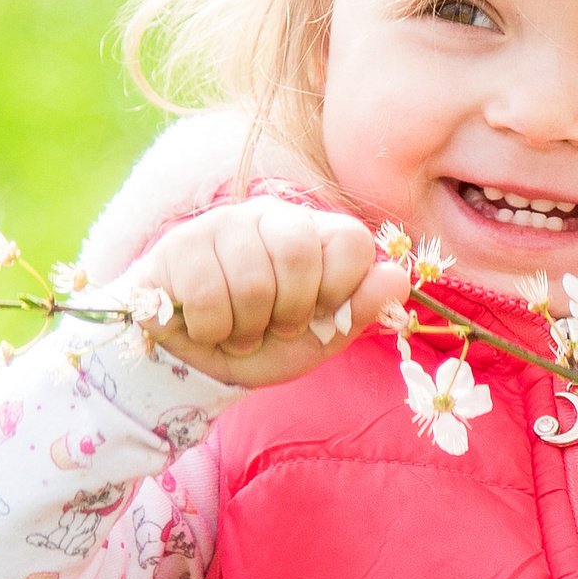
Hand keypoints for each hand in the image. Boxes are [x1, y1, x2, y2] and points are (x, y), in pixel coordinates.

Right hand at [129, 198, 409, 388]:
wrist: (196, 363)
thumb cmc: (265, 342)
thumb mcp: (322, 337)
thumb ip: (361, 309)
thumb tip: (398, 278)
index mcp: (314, 232)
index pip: (352, 240)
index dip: (341, 289)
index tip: (320, 315)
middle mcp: (270, 216)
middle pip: (299, 254)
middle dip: (290, 312)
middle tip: (275, 327)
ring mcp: (221, 224)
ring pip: (252, 281)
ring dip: (247, 329)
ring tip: (239, 331)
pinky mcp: (179, 245)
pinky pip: (207, 295)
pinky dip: (212, 330)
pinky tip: (206, 327)